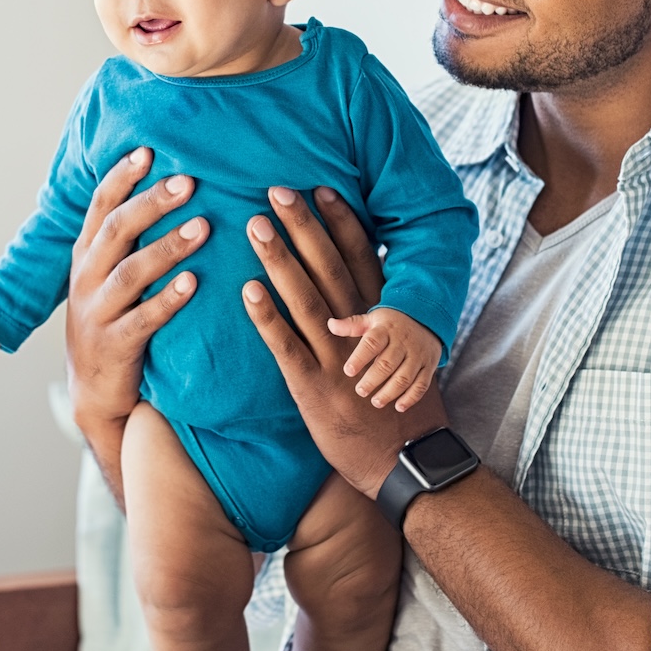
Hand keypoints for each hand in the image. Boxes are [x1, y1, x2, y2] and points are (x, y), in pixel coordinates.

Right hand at [64, 147, 207, 436]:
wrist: (94, 392)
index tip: (149, 151)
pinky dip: (167, 299)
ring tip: (202, 227)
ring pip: (130, 273)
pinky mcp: (114, 346)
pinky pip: (142, 320)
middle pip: (116, 231)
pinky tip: (193, 283)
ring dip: (166, 248)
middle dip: (151, 204)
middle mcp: (86, 278)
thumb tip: (169, 185)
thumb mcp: (108, 275)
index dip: (122, 177)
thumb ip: (128, 238)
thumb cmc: (113, 319)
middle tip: (188, 182)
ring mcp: (96, 313)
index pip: (100, 206)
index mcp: (86, 254)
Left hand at [244, 186, 446, 498]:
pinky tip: (247, 290)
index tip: (322, 187)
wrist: (403, 463)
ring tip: (257, 226)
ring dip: (280, 260)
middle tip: (279, 190)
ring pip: (306, 300)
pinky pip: (285, 347)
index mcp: (381, 321)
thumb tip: (367, 279)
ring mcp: (336, 359)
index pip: (362, 259)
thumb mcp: (400, 354)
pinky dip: (268, 317)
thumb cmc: (398, 406)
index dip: (342, 222)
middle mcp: (360, 333)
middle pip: (330, 269)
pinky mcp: (312, 388)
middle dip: (305, 227)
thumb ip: (380, 317)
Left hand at [330, 309, 442, 410]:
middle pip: (387, 364)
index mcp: (386, 330)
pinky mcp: (428, 366)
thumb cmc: (392, 323)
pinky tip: (399, 407)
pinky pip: (422, 384)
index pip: (372, 343)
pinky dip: (411, 398)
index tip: (348, 371)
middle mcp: (403, 343)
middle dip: (373, 380)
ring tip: (376, 402)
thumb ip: (352, 325)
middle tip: (360, 391)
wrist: (427, 318)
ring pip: (404, 377)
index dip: (360, 358)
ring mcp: (418, 355)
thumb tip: (330, 325)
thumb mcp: (373, 319)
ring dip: (390, 392)